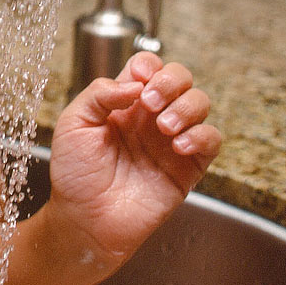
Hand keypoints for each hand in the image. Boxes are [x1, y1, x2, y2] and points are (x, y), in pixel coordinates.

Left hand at [45, 52, 221, 260]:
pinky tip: (177, 146)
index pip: (148, 66)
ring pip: (200, 102)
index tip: (138, 79)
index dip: (148, 65)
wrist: (85, 219)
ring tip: (163, 127)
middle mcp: (150, 116)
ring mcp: (170, 139)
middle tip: (150, 102)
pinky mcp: (187, 167)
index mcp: (123, 101)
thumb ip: (99, 94)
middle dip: (171, 81)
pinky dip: (200, 135)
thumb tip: (135, 84)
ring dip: (186, 107)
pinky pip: (211, 140)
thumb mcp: (74, 123)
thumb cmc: (75, 174)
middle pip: (180, 77)